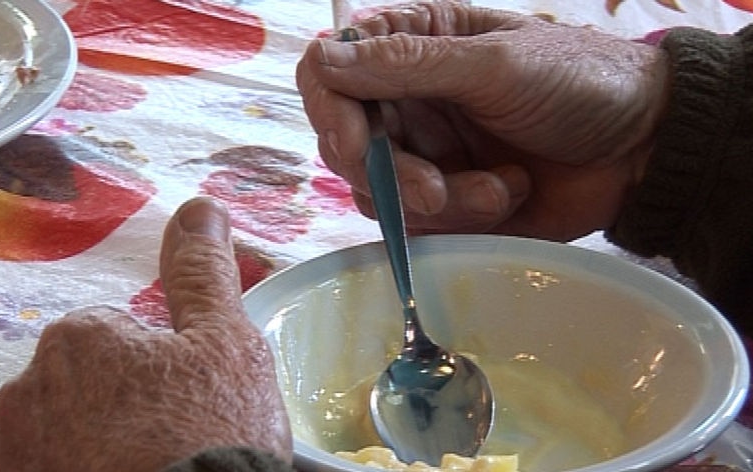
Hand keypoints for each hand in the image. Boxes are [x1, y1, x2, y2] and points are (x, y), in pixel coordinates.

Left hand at [0, 197, 291, 471]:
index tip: (187, 402)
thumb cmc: (210, 430)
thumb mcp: (225, 343)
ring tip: (152, 467)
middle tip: (171, 439)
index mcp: (79, 338)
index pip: (120, 340)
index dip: (161, 370)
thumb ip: (203, 274)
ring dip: (98, 447)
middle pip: (87, 387)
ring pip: (67, 435)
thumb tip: (200, 208)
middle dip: (123, 406)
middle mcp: (29, 391)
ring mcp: (17, 454)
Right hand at [296, 1, 668, 240]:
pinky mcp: (448, 200)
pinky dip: (462, 216)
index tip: (357, 146)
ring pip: (378, 192)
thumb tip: (320, 57)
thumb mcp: (493, 64)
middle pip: (345, 143)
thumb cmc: (578, 81)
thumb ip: (405, 63)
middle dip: (389, 173)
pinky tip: (509, 193)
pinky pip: (418, 223)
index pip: (330, 72)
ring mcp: (425, 153)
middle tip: (434, 190)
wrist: (643, 148)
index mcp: (413, 48)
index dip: (330, 109)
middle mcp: (408, 100)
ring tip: (497, 188)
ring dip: (435, 201)